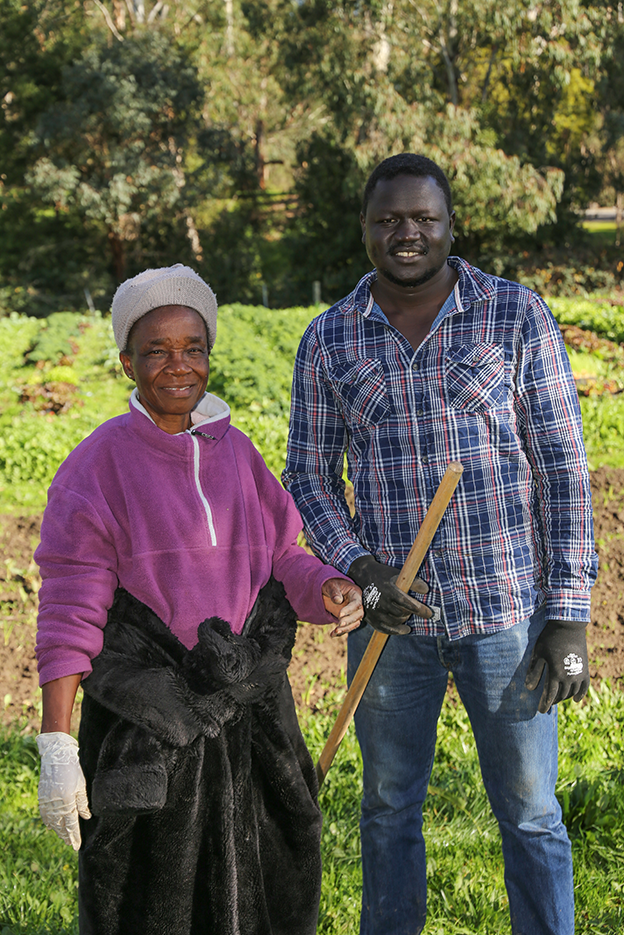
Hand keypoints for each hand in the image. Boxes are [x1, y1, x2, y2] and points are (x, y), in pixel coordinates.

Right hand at [36, 732, 90, 850]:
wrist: (56, 756)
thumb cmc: (72, 768)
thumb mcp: (82, 785)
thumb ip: (83, 803)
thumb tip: (86, 816)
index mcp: (67, 802)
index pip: (71, 825)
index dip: (74, 836)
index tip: (76, 846)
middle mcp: (56, 804)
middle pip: (61, 826)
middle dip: (66, 835)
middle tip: (70, 844)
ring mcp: (47, 801)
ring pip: (52, 822)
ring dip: (57, 830)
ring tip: (63, 837)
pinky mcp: (42, 796)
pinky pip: (44, 814)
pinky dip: (48, 822)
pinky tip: (50, 827)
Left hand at [322, 578, 363, 636]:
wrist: (327, 589)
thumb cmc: (330, 584)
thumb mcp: (330, 585)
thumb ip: (334, 592)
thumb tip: (338, 600)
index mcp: (355, 593)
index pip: (356, 603)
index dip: (350, 610)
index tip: (340, 615)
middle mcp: (356, 604)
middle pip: (358, 615)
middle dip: (349, 621)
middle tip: (339, 624)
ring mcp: (352, 612)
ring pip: (354, 623)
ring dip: (346, 628)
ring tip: (336, 631)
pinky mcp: (347, 618)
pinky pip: (346, 627)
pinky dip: (340, 632)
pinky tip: (332, 635)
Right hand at [348, 555, 431, 635]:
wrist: (361, 576)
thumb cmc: (383, 575)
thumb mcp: (397, 574)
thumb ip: (413, 582)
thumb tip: (426, 590)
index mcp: (391, 591)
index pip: (410, 605)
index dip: (422, 611)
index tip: (430, 613)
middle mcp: (383, 603)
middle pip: (404, 614)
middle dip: (412, 613)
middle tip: (415, 610)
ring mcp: (376, 612)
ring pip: (396, 621)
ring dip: (405, 619)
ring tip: (407, 614)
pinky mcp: (372, 618)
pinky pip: (387, 629)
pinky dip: (398, 630)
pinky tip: (406, 629)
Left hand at [525, 619, 589, 713]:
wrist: (568, 627)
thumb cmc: (549, 639)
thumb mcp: (538, 654)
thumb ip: (534, 671)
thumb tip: (529, 688)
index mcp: (555, 674)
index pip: (550, 695)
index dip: (545, 704)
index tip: (540, 711)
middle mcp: (568, 677)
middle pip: (561, 695)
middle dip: (553, 701)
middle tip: (547, 703)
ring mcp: (578, 674)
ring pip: (572, 693)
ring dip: (564, 697)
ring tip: (557, 699)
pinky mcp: (585, 669)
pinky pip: (584, 687)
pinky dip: (580, 695)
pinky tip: (576, 700)